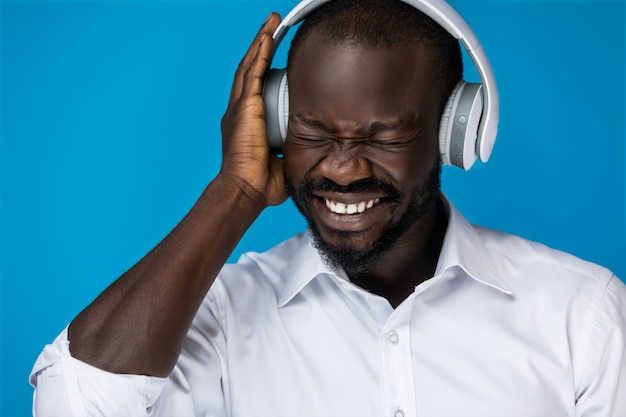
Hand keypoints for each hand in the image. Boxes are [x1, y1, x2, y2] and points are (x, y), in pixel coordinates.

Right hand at [220, 13, 286, 207]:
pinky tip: (269, 36)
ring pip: (250, 65)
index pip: (254, 89)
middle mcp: (238, 112)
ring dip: (261, 41)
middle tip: (272, 27)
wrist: (246, 191)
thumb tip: (312, 151)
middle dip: (260, 46)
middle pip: (249, 70)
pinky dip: (260, 52)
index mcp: (245, 124)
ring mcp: (239, 108)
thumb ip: (292, 152)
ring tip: (272, 22)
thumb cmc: (261, 185)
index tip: (275, 56)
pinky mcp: (244, 107)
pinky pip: (253, 72)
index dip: (263, 69)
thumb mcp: (282, 163)